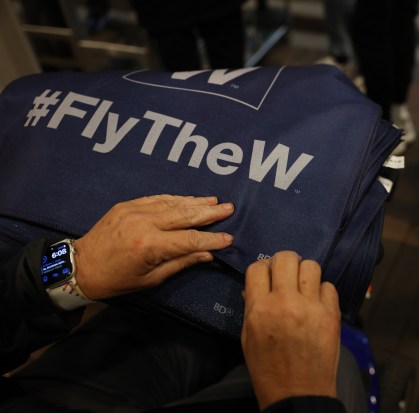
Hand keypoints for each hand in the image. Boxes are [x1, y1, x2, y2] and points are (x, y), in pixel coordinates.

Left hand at [73, 195, 233, 299]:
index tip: (228, 238)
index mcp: (150, 245)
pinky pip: (157, 198)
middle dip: (209, 212)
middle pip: (185, 215)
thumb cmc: (117, 280)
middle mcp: (144, 223)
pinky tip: (189, 199)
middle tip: (229, 208)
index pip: (190, 240)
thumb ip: (181, 263)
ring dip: (195, 202)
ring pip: (172, 203)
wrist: (80, 266)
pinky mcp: (127, 205)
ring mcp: (134, 210)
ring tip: (214, 201)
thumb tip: (207, 254)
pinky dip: (175, 198)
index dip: (211, 239)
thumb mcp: (151, 279)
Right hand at [241, 251, 340, 410]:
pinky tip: (318, 303)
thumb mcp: (247, 338)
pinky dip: (323, 291)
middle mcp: (286, 302)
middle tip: (287, 275)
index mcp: (260, 308)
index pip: (258, 267)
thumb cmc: (268, 369)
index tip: (267, 277)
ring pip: (311, 266)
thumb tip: (255, 287)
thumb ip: (252, 307)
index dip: (262, 269)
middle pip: (286, 258)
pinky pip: (329, 286)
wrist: (298, 393)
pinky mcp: (332, 314)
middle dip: (285, 263)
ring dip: (306, 274)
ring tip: (304, 287)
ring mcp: (311, 307)